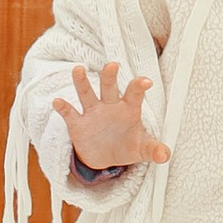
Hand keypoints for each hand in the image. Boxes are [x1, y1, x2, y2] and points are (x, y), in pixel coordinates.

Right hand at [54, 62, 170, 172]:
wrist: (106, 158)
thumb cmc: (127, 145)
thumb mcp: (141, 148)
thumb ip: (153, 149)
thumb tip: (165, 155)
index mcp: (128, 108)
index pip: (134, 94)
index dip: (139, 87)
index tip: (146, 81)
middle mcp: (110, 106)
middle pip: (109, 87)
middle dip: (110, 76)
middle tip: (112, 65)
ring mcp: (93, 113)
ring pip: (87, 94)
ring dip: (82, 82)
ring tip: (78, 69)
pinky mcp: (78, 124)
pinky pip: (70, 114)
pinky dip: (63, 108)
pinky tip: (57, 101)